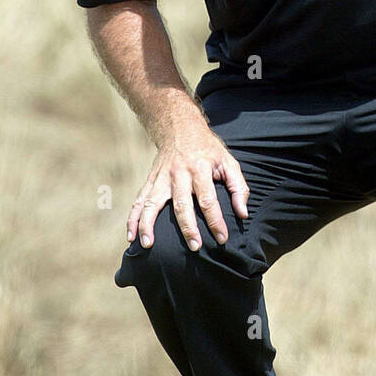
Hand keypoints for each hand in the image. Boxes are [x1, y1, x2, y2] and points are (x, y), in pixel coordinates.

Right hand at [128, 122, 250, 251]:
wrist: (179, 128)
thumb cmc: (208, 150)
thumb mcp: (228, 162)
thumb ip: (239, 187)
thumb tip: (243, 214)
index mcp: (200, 169)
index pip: (208, 199)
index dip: (216, 221)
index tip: (222, 238)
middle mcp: (178, 174)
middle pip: (182, 204)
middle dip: (188, 227)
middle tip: (194, 247)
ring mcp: (161, 178)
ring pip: (152, 203)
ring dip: (148, 225)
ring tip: (148, 245)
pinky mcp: (150, 181)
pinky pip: (139, 201)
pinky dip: (133, 219)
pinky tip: (131, 237)